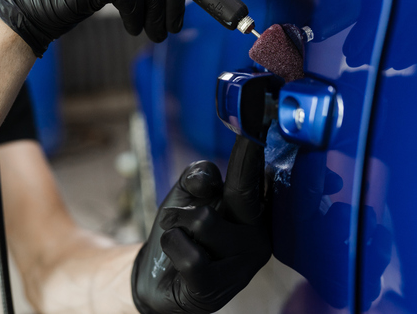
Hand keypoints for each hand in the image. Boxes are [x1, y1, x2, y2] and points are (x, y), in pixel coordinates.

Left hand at [132, 136, 271, 312]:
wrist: (155, 278)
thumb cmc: (180, 230)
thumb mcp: (186, 194)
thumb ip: (198, 175)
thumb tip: (210, 180)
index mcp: (257, 209)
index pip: (255, 173)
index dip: (256, 151)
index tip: (261, 128)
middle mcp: (259, 235)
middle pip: (238, 192)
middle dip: (203, 195)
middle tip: (174, 216)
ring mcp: (243, 265)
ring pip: (204, 220)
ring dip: (176, 224)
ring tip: (179, 239)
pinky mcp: (218, 287)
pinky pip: (189, 252)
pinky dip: (171, 247)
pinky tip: (177, 260)